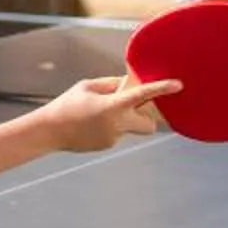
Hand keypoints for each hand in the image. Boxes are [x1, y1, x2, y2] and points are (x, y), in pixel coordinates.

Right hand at [38, 73, 179, 152]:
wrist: (49, 131)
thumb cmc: (68, 104)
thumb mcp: (88, 86)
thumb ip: (111, 84)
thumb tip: (129, 82)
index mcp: (113, 105)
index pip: (143, 95)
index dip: (162, 88)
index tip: (179, 85)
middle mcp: (117, 124)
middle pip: (150, 125)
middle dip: (148, 118)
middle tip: (134, 109)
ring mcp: (113, 137)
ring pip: (129, 127)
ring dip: (122, 119)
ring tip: (96, 114)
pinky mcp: (106, 145)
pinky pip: (116, 133)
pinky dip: (109, 127)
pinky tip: (90, 124)